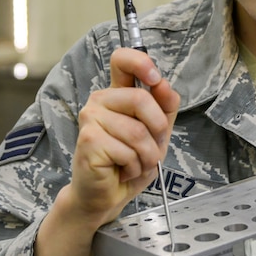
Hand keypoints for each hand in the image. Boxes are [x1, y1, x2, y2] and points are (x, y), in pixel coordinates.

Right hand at [35, 47, 179, 255]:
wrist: (106, 195)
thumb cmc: (128, 162)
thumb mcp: (156, 132)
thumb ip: (164, 107)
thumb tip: (166, 85)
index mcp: (116, 94)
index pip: (121, 60)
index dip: (141, 62)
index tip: (155, 78)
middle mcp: (99, 101)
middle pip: (140, 98)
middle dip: (157, 130)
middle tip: (150, 149)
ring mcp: (90, 119)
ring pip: (137, 131)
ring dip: (147, 155)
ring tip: (136, 163)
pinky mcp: (89, 141)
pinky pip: (128, 151)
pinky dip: (135, 167)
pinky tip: (123, 170)